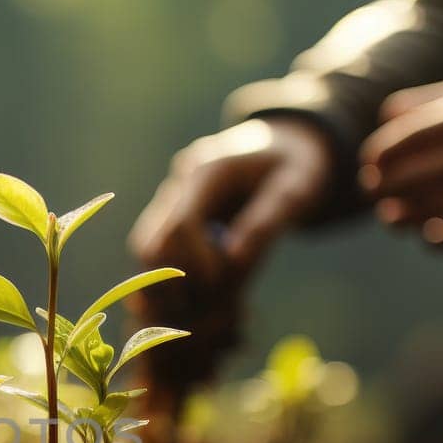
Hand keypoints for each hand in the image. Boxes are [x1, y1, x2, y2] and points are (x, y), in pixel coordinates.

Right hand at [129, 117, 332, 280]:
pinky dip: (177, 277)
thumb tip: (233, 258)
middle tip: (218, 296)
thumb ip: (264, 223)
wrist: (283, 147)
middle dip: (181, 279)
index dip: (195, 263)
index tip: (222, 284)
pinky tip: (211, 284)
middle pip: (151, 245)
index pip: (180, 226)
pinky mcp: (171, 218)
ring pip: (148, 253)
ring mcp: (170, 202)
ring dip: (175, 283)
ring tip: (216, 292)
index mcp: (207, 173)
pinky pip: (158, 256)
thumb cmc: (295, 167)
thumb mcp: (295, 191)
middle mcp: (179, 186)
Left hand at [361, 78, 442, 244]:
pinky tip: (425, 232)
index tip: (369, 162)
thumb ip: (429, 102)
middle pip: (420, 174)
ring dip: (403, 216)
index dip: (381, 153)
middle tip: (371, 190)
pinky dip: (435, 238)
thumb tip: (383, 117)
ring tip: (389, 215)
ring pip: (437, 207)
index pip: (414, 134)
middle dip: (386, 186)